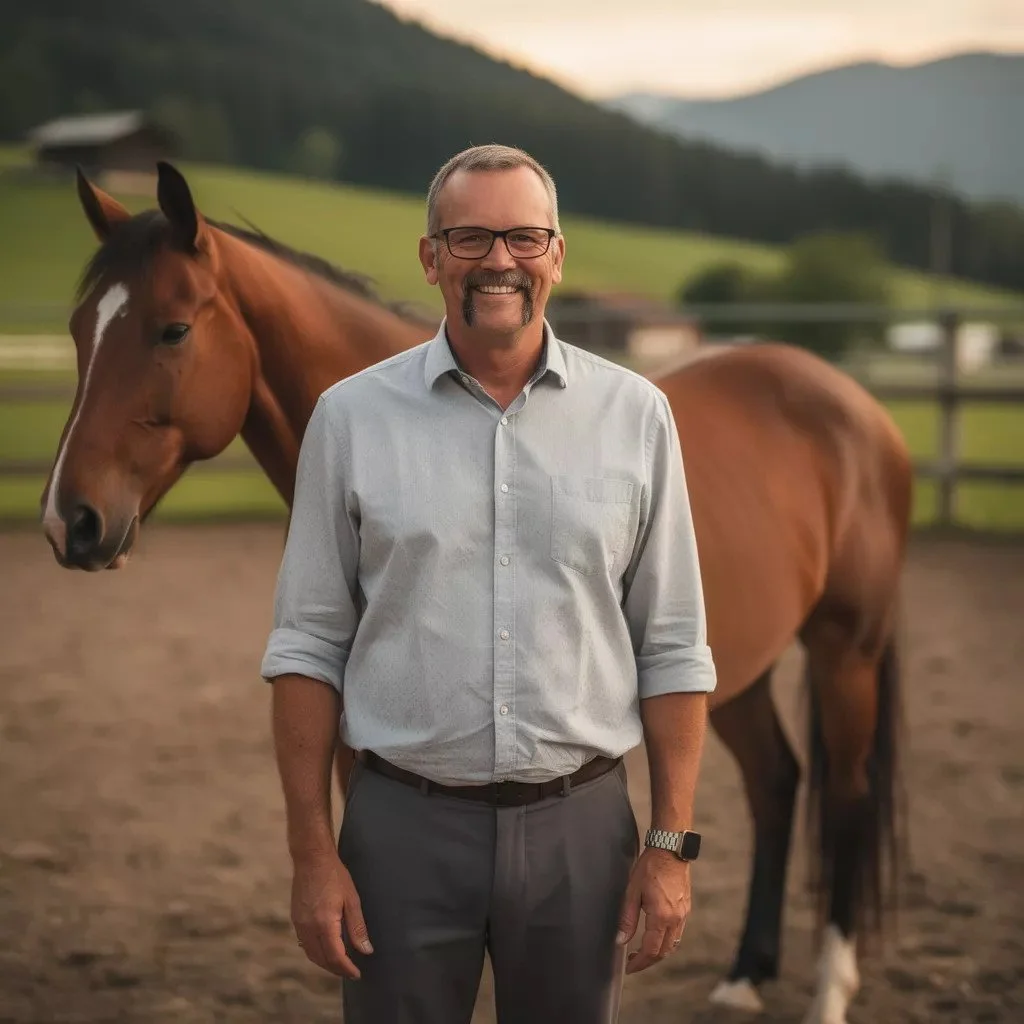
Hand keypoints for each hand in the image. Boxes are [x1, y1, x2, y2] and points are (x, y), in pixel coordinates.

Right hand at [291, 851, 372, 978]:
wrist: (311, 859)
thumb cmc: (334, 876)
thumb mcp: (352, 899)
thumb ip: (358, 927)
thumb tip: (366, 950)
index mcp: (324, 924)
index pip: (335, 956)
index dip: (347, 969)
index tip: (357, 974)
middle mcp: (308, 928)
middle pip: (322, 959)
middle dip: (336, 969)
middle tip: (350, 972)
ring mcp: (299, 924)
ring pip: (311, 954)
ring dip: (325, 963)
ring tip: (340, 964)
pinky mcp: (295, 919)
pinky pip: (305, 944)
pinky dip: (316, 952)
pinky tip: (325, 949)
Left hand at [616, 848, 690, 973]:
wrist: (670, 849)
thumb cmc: (650, 867)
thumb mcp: (632, 891)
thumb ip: (627, 918)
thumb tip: (620, 940)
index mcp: (661, 917)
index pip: (650, 950)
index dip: (639, 962)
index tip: (629, 968)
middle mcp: (676, 919)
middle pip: (663, 952)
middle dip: (648, 961)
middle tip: (633, 962)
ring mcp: (683, 915)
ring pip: (672, 944)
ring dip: (658, 952)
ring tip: (642, 952)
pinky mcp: (686, 909)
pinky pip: (677, 933)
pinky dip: (666, 941)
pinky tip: (655, 936)